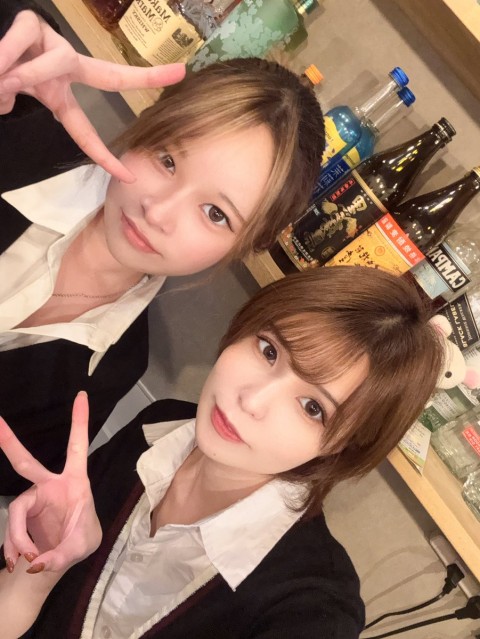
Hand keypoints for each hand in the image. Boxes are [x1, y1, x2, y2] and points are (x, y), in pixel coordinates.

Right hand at [0, 11, 185, 181]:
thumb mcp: (6, 93)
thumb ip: (10, 99)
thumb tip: (3, 100)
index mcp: (64, 88)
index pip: (90, 122)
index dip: (108, 150)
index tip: (135, 165)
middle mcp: (66, 63)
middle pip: (110, 77)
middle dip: (144, 78)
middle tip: (180, 74)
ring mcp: (53, 42)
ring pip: (51, 65)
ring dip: (24, 77)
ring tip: (2, 83)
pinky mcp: (31, 23)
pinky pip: (19, 47)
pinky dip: (4, 61)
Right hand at [0, 392, 101, 573]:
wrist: (63, 556)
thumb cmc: (81, 539)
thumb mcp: (82, 546)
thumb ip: (61, 555)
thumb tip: (36, 562)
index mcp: (75, 482)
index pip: (77, 447)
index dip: (79, 421)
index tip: (82, 395)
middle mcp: (51, 485)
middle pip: (26, 463)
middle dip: (10, 442)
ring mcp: (34, 500)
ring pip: (15, 512)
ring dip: (17, 537)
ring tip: (29, 558)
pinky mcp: (21, 515)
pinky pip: (10, 530)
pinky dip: (13, 547)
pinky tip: (19, 560)